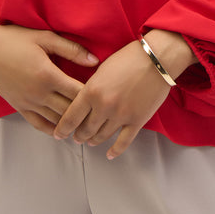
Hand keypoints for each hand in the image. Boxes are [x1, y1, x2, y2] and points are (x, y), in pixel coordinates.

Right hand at [0, 19, 98, 135]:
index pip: (78, 92)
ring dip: (72, 125)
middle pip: (70, 110)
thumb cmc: (14, 39)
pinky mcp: (18, 107)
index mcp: (48, 75)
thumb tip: (95, 61)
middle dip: (87, 114)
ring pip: (56, 120)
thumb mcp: (44, 38)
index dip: (93, 96)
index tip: (106, 96)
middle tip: (103, 117)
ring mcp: (28, 102)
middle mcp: (39, 93)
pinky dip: (53, 130)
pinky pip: (39, 124)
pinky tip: (64, 131)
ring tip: (89, 127)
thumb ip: (71, 49)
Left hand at [52, 40, 172, 159]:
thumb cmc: (128, 58)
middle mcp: (103, 106)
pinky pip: (123, 142)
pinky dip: (115, 151)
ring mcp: (120, 115)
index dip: (62, 128)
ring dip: (94, 141)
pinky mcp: (137, 121)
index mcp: (91, 91)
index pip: (71, 117)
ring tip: (90, 142)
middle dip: (79, 136)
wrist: (156, 59)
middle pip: (85, 130)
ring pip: (102, 137)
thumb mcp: (102, 69)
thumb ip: (92, 87)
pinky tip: (109, 154)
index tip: (58, 134)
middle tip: (76, 138)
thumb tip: (85, 101)